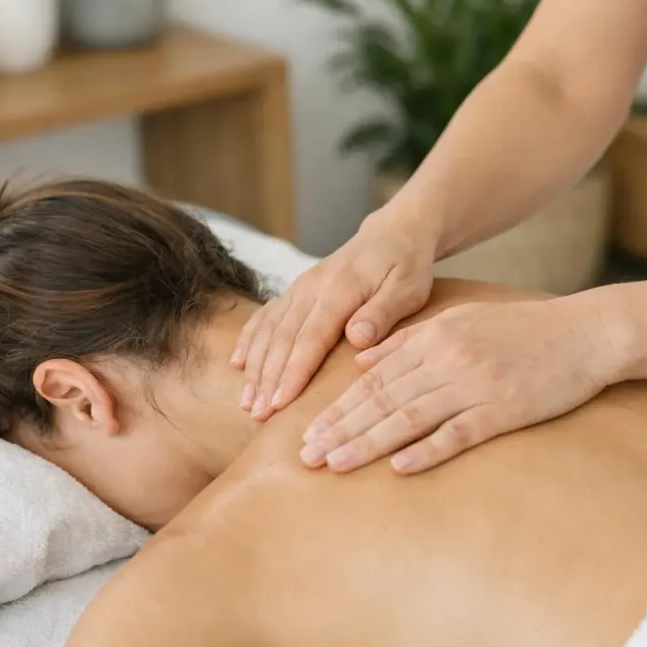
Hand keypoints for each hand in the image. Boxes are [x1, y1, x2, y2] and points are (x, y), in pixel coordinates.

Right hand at [233, 208, 436, 418]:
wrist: (393, 233)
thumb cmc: (406, 266)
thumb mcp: (408, 288)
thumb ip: (382, 313)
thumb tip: (357, 339)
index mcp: (341, 289)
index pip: (311, 337)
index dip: (293, 372)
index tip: (280, 402)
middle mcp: (313, 287)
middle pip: (283, 337)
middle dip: (267, 378)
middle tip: (258, 413)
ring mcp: (300, 287)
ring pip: (269, 329)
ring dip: (255, 366)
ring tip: (247, 401)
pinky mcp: (296, 290)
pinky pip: (266, 315)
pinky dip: (250, 339)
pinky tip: (238, 363)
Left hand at [298, 297, 614, 473]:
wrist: (586, 333)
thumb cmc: (523, 329)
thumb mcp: (462, 319)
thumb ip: (410, 338)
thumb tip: (363, 359)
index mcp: (435, 336)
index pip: (374, 377)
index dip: (338, 406)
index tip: (307, 432)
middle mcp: (448, 358)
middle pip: (382, 398)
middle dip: (340, 428)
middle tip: (306, 456)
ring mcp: (476, 384)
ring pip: (410, 416)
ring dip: (368, 443)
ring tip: (335, 464)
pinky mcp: (504, 409)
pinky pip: (459, 432)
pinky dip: (427, 450)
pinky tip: (399, 467)